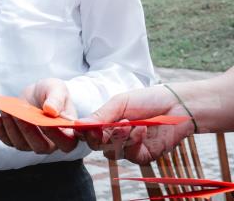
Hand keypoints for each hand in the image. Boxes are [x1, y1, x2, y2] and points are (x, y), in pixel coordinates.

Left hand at [0, 78, 78, 153]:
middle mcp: (51, 143)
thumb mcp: (57, 89)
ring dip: (11, 128)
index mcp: (67, 134)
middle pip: (40, 146)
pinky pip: (9, 141)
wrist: (38, 93)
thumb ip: (57, 99)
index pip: (66, 143)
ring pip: (22, 145)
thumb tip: (51, 111)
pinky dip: (1, 131)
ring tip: (4, 110)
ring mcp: (33, 143)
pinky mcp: (19, 139)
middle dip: (27, 130)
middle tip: (17, 114)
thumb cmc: (51, 92)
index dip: (56, 135)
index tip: (44, 122)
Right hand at [77, 85, 192, 163]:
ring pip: (113, 153)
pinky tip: (142, 128)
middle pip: (97, 146)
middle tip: (107, 127)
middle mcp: (115, 137)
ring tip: (129, 123)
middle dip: (100, 137)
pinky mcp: (144, 155)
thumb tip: (78, 124)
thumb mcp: (120, 103)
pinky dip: (135, 142)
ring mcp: (129, 147)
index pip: (88, 133)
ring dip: (119, 138)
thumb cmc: (147, 100)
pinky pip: (132, 156)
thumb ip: (101, 115)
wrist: (177, 106)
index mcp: (106, 123)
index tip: (84, 128)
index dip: (84, 132)